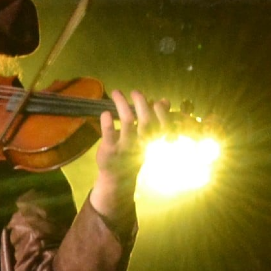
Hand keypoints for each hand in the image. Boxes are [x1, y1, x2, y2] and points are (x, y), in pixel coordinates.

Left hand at [87, 90, 169, 220]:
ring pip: (127, 122)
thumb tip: (165, 101)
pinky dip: (107, 121)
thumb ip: (156, 119)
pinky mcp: (109, 150)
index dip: (162, 113)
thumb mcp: (147, 139)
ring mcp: (125, 147)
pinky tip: (106, 112)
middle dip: (142, 103)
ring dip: (122, 105)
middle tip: (135, 92)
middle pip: (146, 121)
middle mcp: (141, 144)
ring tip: (117, 92)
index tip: (156, 101)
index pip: (163, 126)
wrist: (119, 178)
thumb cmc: (134, 153)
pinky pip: (108, 134)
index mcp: (153, 141)